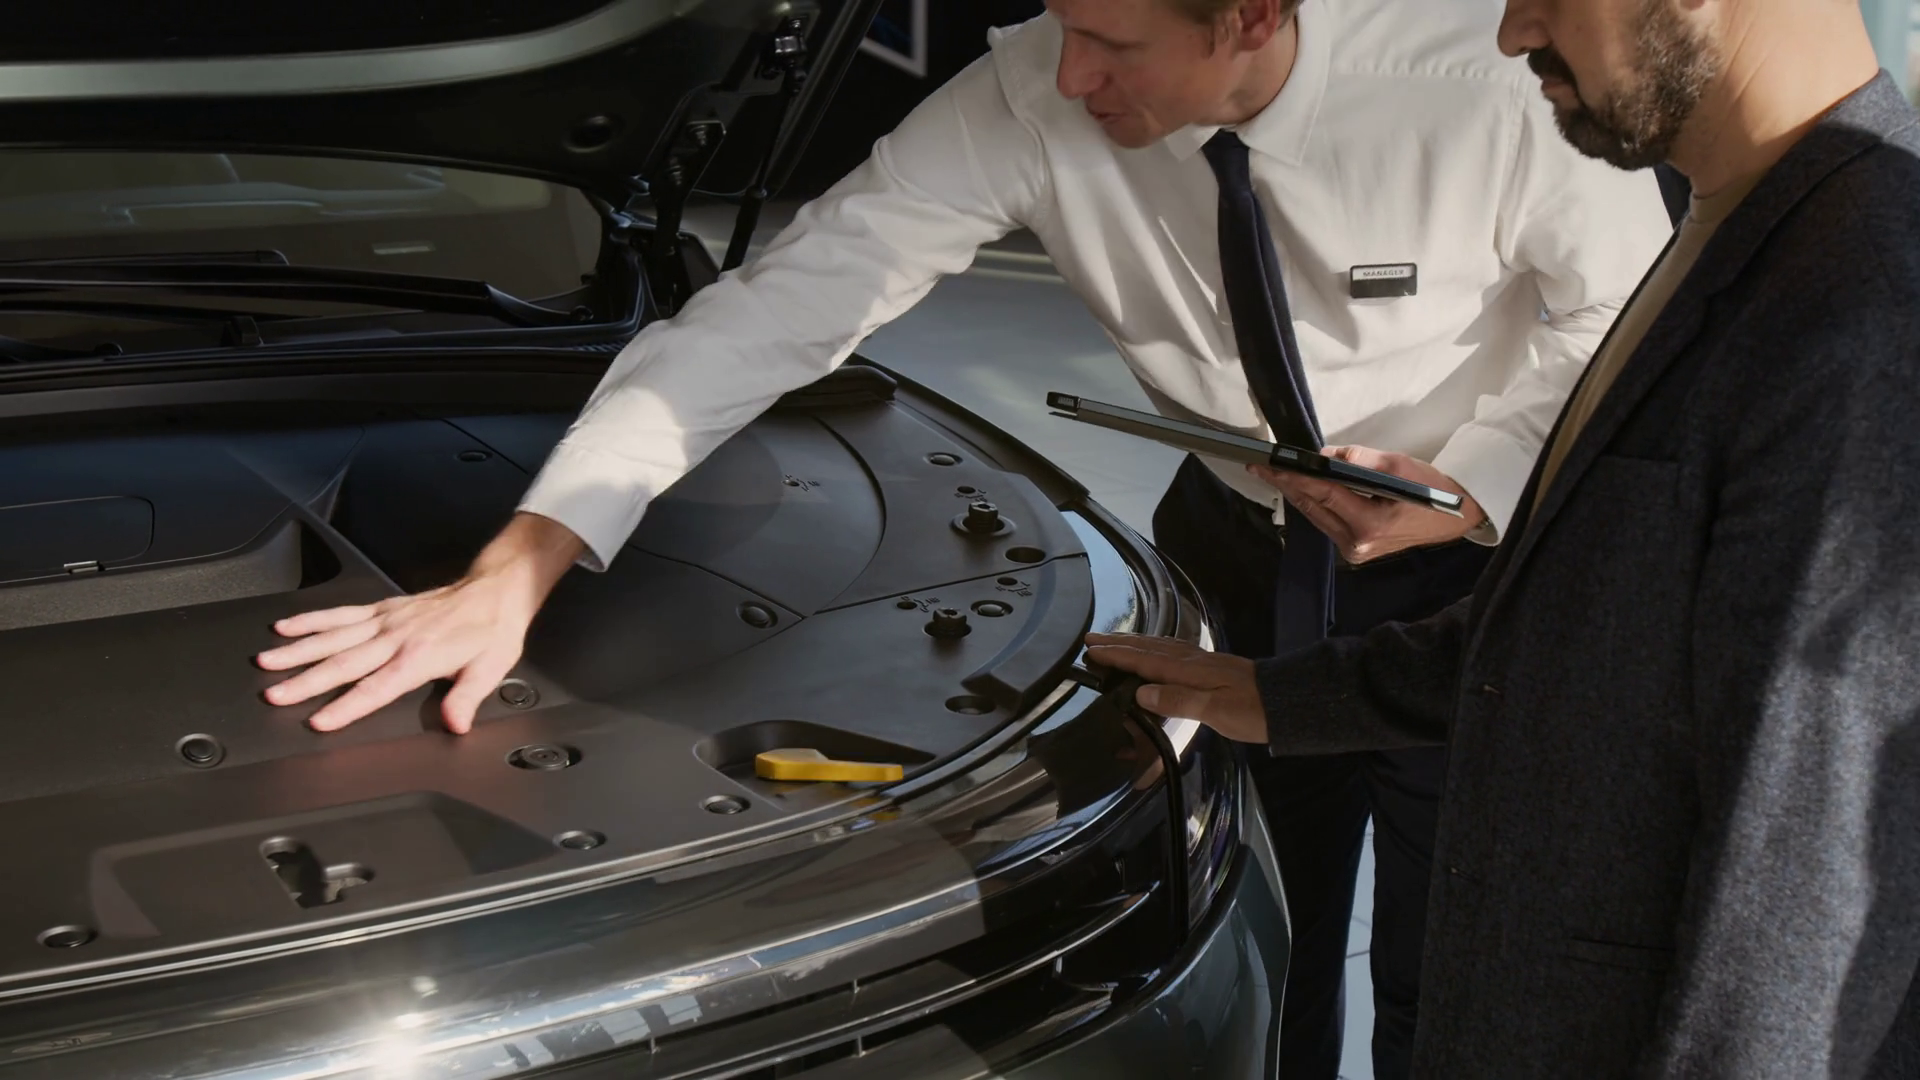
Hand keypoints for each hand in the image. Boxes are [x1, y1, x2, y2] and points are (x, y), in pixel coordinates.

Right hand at [256, 513, 584, 732]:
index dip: (347, 706)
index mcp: (420, 656)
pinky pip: (341, 614)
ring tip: (267, 662)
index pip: (377, 687)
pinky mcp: (382, 609)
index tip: (319, 720)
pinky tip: (286, 627)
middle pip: (344, 663)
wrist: (495, 591)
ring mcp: (386, 621)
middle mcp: (396, 637)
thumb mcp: (490, 669)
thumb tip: (455, 724)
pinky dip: (312, 620)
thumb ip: (467, 698)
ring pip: (333, 637)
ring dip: (298, 650)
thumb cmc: (492, 631)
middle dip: (306, 681)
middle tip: (274, 695)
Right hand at [1083, 633, 1266, 743]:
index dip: (1117, 656)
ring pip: (1160, 647)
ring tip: (1114, 642)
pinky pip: (1173, 651)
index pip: (1145, 661)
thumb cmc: (1253, 711)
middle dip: (1119, 643)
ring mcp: (1203, 661)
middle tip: (1091, 638)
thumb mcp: (1216, 710)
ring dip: (1134, 643)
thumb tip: (1140, 693)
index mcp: (1189, 670)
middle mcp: (1192, 660)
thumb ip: (1178, 700)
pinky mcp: (1212, 667)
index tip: (1090, 650)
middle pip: (1149, 648)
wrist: (1289, 702)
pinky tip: (1155, 652)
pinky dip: (1155, 648)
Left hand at [1250, 445, 1484, 563]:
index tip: (1268, 465)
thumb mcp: (1396, 465)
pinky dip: (1313, 504)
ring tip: (1273, 475)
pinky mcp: (1356, 550)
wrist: (1453, 517)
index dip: (1292, 478)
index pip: (1322, 495)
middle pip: (1313, 508)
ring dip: (1296, 495)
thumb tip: (1322, 457)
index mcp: (1370, 525)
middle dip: (1286, 486)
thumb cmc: (1429, 489)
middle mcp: (1357, 544)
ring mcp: (1355, 552)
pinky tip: (1298, 489)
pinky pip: (1327, 522)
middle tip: (1260, 467)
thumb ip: (1356, 460)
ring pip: (1317, 517)